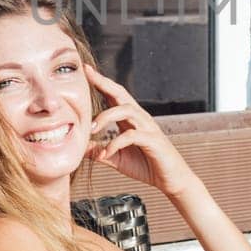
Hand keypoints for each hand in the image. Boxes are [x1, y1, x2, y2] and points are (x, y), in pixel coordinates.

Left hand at [83, 64, 198, 195]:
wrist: (172, 180)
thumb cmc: (147, 166)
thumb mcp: (116, 158)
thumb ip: (99, 150)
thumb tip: (79, 147)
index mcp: (131, 120)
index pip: (114, 96)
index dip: (101, 83)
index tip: (86, 70)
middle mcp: (140, 119)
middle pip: (122, 94)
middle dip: (104, 83)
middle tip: (87, 74)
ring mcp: (148, 128)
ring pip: (127, 110)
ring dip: (106, 117)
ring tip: (92, 129)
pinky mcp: (153, 141)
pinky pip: (132, 136)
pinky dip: (115, 143)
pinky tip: (106, 153)